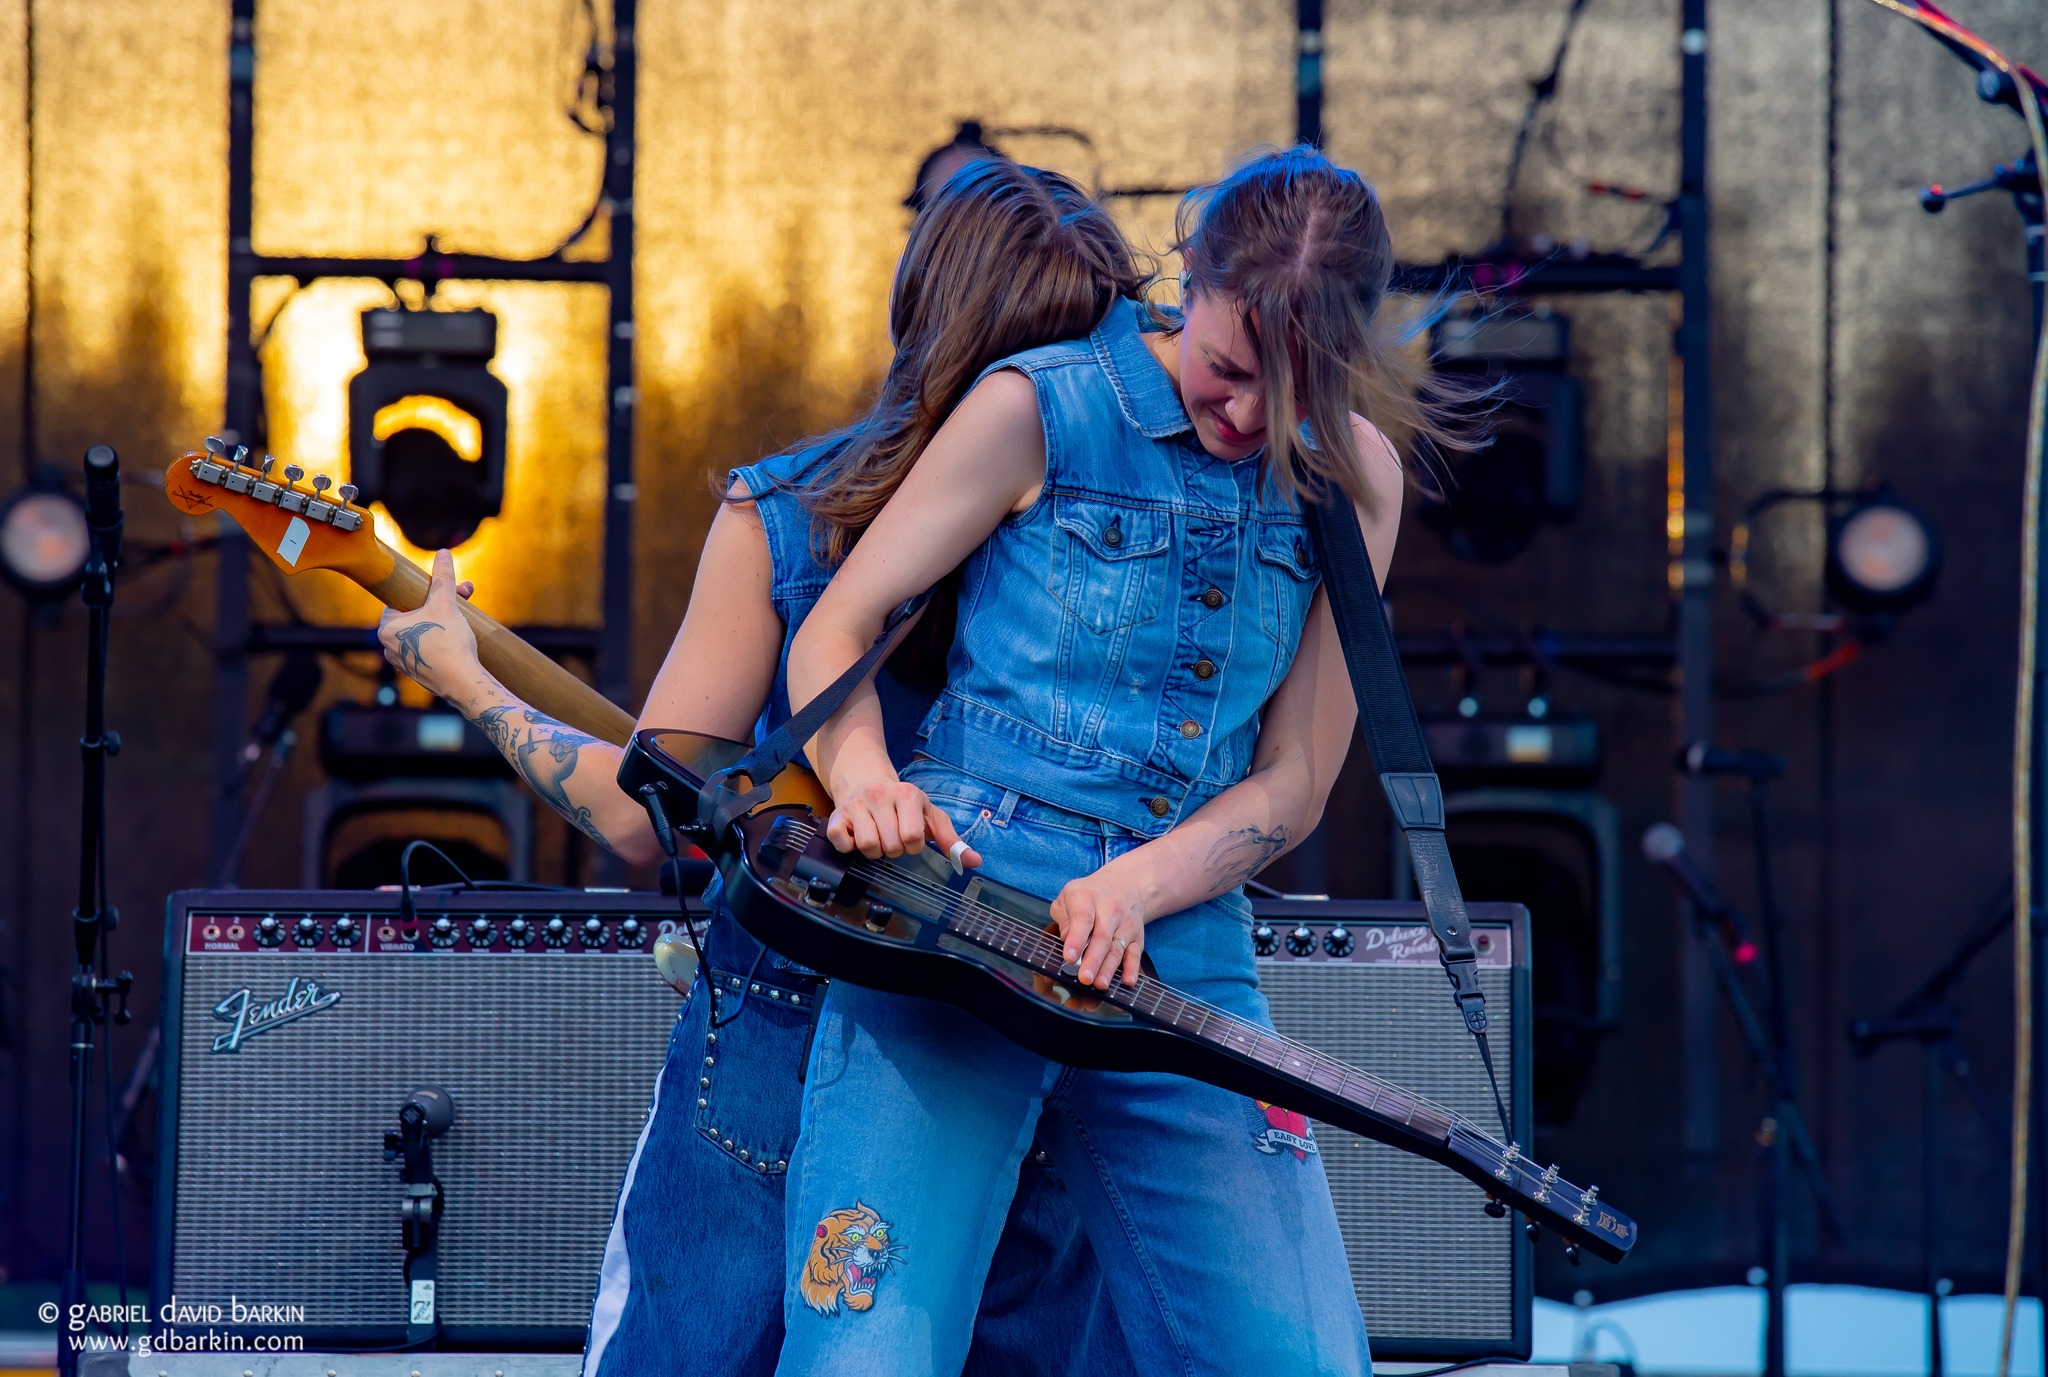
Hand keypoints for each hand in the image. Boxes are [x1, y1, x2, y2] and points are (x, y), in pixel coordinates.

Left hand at [377, 549, 478, 697]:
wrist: (463, 682)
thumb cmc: (449, 643)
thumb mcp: (446, 603)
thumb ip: (443, 578)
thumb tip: (443, 553)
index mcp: (387, 629)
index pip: (401, 601)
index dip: (424, 593)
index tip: (441, 590)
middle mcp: (390, 647)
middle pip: (416, 615)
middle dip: (440, 604)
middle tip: (463, 597)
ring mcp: (404, 661)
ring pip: (423, 632)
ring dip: (444, 621)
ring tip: (465, 618)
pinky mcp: (419, 672)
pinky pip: (429, 648)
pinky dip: (442, 640)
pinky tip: (460, 637)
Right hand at [825, 776, 981, 867]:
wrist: (867, 782)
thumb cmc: (904, 806)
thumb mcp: (930, 817)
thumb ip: (952, 841)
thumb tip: (975, 862)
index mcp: (907, 794)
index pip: (912, 837)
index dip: (913, 845)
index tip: (910, 836)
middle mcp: (879, 795)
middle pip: (890, 846)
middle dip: (894, 849)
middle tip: (892, 836)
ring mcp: (856, 804)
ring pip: (867, 846)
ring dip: (874, 851)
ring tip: (877, 836)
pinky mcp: (837, 815)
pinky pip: (842, 843)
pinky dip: (849, 847)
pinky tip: (856, 836)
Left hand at [1050, 866, 1150, 990]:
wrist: (1127, 883)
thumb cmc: (1091, 894)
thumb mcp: (1068, 896)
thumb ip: (1064, 918)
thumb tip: (1066, 941)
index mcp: (1087, 898)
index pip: (1082, 919)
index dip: (1076, 939)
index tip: (1069, 957)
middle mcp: (1109, 910)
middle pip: (1102, 937)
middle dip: (1093, 960)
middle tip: (1084, 978)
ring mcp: (1125, 924)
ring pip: (1117, 949)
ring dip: (1109, 969)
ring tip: (1099, 984)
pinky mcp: (1136, 936)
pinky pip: (1135, 953)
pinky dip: (1132, 968)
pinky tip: (1128, 981)